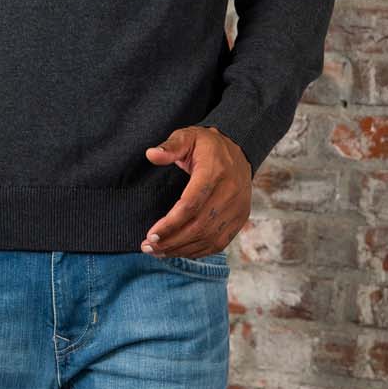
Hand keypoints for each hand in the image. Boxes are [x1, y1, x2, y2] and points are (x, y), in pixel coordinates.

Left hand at [140, 126, 250, 256]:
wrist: (239, 152)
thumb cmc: (207, 146)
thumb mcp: (188, 136)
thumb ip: (170, 146)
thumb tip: (151, 154)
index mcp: (215, 171)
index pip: (191, 204)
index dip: (170, 224)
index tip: (151, 234)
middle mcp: (230, 192)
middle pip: (198, 226)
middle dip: (171, 241)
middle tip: (148, 247)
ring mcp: (237, 209)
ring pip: (208, 238)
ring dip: (181, 249)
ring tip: (157, 252)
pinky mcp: (239, 220)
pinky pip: (218, 243)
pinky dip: (197, 251)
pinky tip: (178, 251)